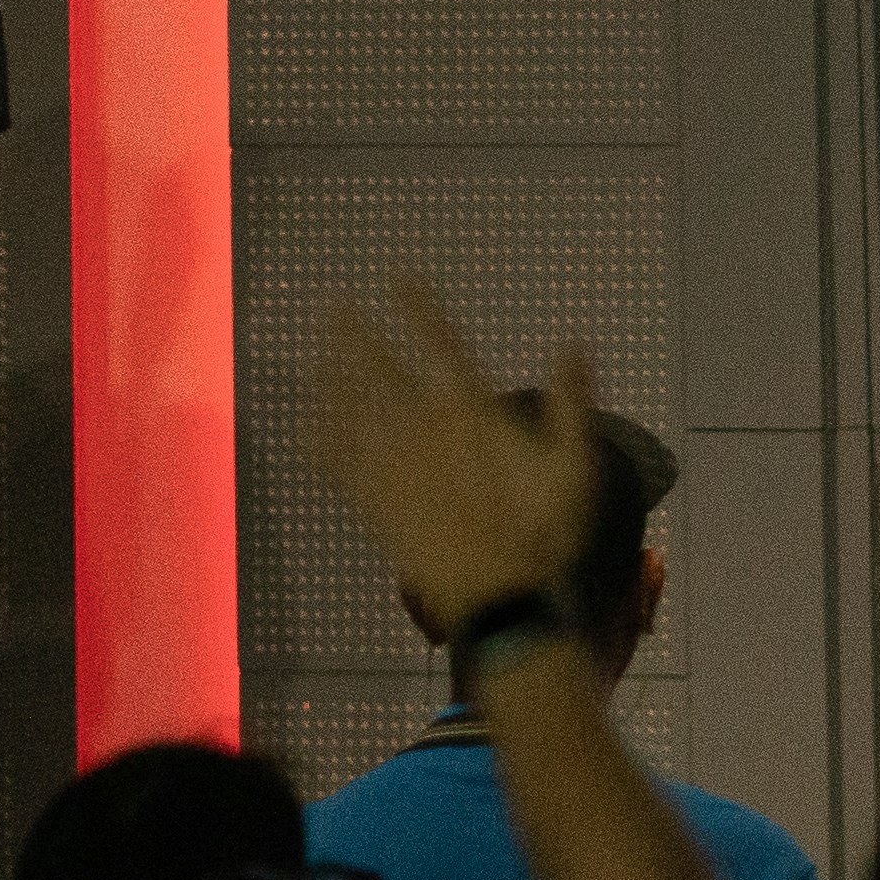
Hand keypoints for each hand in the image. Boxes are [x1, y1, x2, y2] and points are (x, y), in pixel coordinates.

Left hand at [310, 284, 616, 638]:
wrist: (502, 603)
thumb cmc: (545, 535)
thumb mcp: (577, 468)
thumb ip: (572, 402)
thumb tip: (574, 341)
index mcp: (472, 414)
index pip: (440, 346)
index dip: (418, 308)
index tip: (398, 276)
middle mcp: (423, 431)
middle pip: (379, 370)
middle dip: (354, 334)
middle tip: (330, 302)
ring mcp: (392, 468)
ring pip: (350, 410)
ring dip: (329, 376)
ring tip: (311, 351)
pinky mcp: (373, 504)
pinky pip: (337, 463)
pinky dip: (318, 439)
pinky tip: (303, 424)